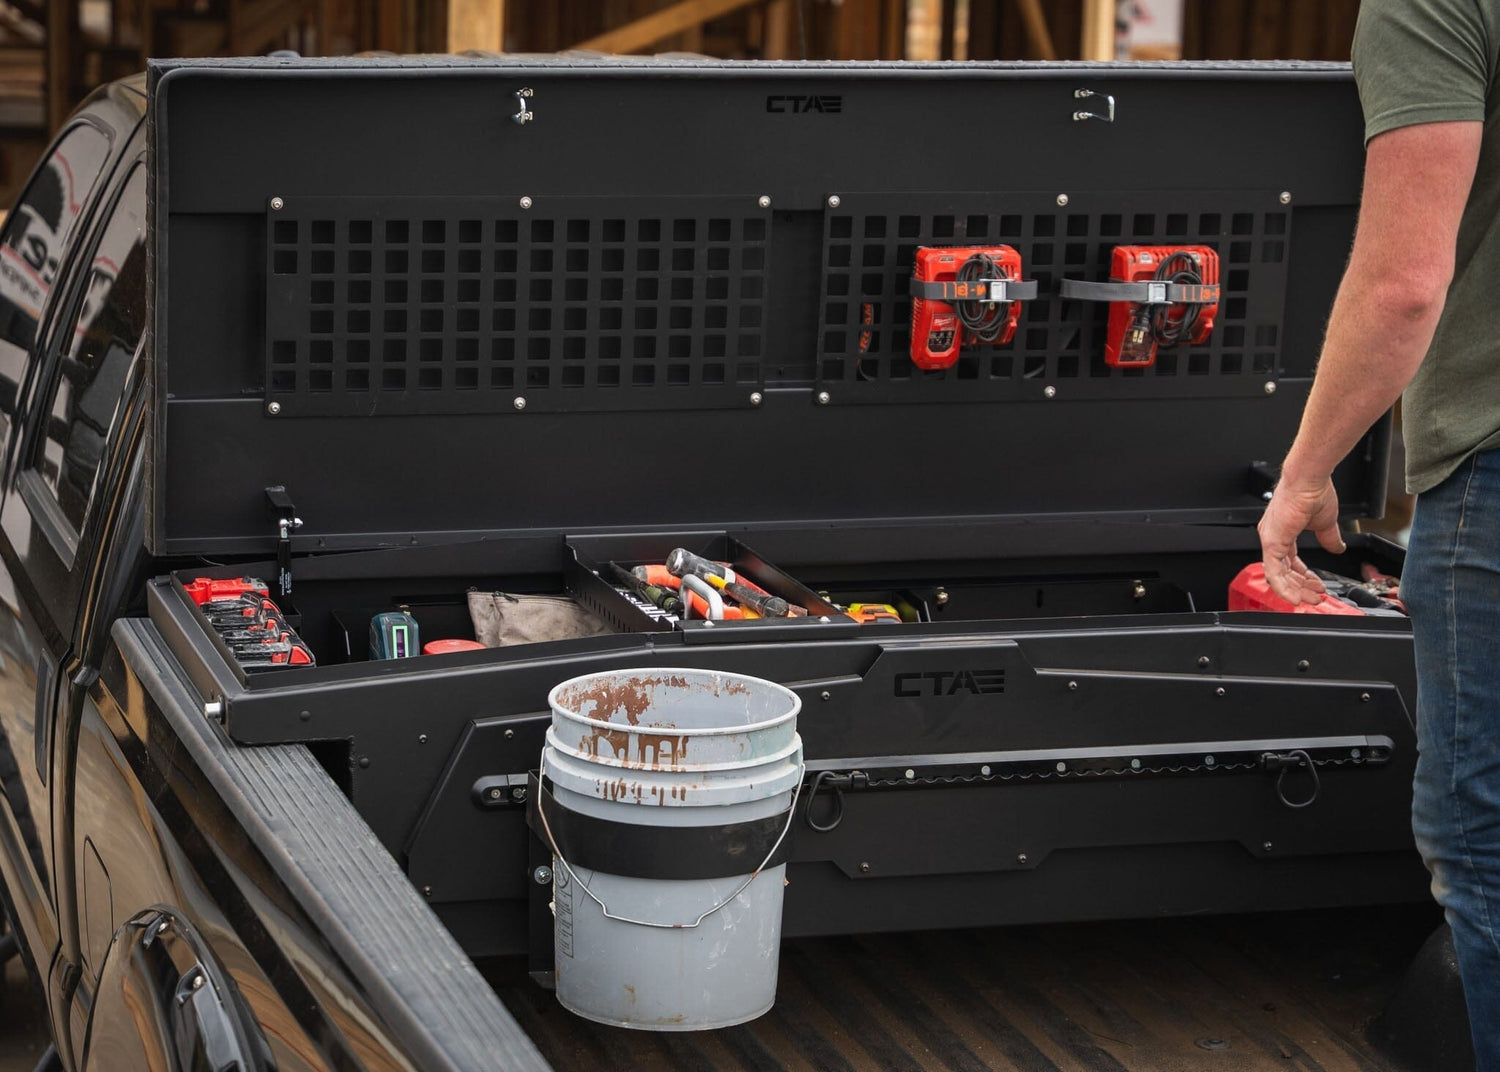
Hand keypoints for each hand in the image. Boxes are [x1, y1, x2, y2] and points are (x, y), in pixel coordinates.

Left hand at [1257, 475, 1345, 604]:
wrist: (1310, 480)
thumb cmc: (1313, 493)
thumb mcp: (1324, 523)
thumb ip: (1328, 538)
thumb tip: (1338, 548)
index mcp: (1283, 532)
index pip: (1289, 561)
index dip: (1303, 575)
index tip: (1316, 584)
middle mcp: (1273, 537)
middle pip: (1284, 571)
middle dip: (1302, 586)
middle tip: (1315, 596)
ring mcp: (1271, 540)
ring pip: (1279, 575)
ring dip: (1296, 589)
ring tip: (1311, 599)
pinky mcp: (1272, 542)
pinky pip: (1274, 572)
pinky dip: (1284, 587)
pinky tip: (1295, 597)